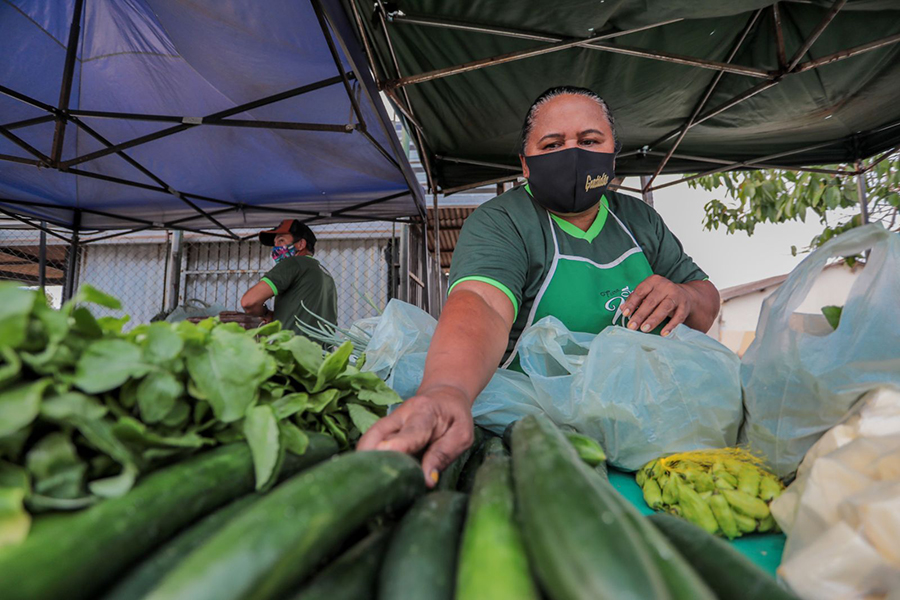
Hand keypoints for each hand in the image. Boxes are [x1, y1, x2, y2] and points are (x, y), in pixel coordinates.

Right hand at [356, 385, 474, 487]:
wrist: (443, 396)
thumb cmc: (455, 417)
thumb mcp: (461, 435)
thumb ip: (444, 455)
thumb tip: (427, 480)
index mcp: (424, 412)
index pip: (410, 432)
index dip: (399, 448)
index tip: (392, 465)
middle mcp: (400, 415)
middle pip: (377, 434)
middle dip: (370, 457)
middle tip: (370, 484)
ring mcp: (388, 422)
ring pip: (368, 440)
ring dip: (365, 461)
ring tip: (366, 484)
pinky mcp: (382, 431)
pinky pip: (370, 445)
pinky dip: (367, 460)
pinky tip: (369, 477)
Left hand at [620, 275, 692, 336]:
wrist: (683, 294)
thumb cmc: (660, 294)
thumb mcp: (648, 292)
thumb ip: (635, 299)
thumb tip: (623, 309)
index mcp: (653, 281)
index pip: (640, 292)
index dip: (632, 303)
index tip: (625, 314)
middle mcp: (665, 286)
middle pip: (651, 301)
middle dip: (640, 315)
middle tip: (632, 326)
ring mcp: (676, 295)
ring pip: (664, 308)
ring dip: (653, 320)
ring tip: (644, 329)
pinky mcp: (684, 306)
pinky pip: (678, 317)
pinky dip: (670, 326)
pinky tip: (663, 333)